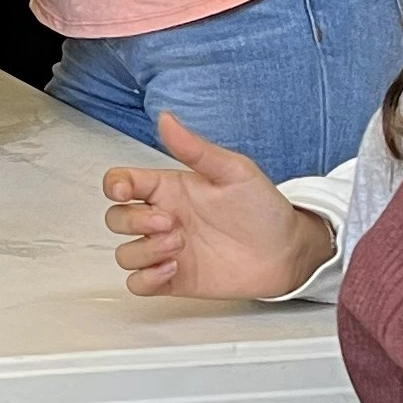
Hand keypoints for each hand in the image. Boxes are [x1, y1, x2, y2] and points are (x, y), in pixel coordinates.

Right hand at [101, 111, 325, 301]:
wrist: (288, 252)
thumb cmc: (263, 209)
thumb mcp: (234, 171)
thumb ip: (196, 149)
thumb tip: (166, 119)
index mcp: (170, 189)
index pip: (121, 182)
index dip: (114, 186)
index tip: (125, 192)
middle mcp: (163, 219)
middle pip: (116, 219)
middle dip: (135, 223)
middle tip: (171, 223)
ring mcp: (166, 251)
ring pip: (124, 254)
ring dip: (144, 252)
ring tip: (179, 247)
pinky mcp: (174, 279)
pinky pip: (137, 284)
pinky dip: (146, 279)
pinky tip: (174, 269)